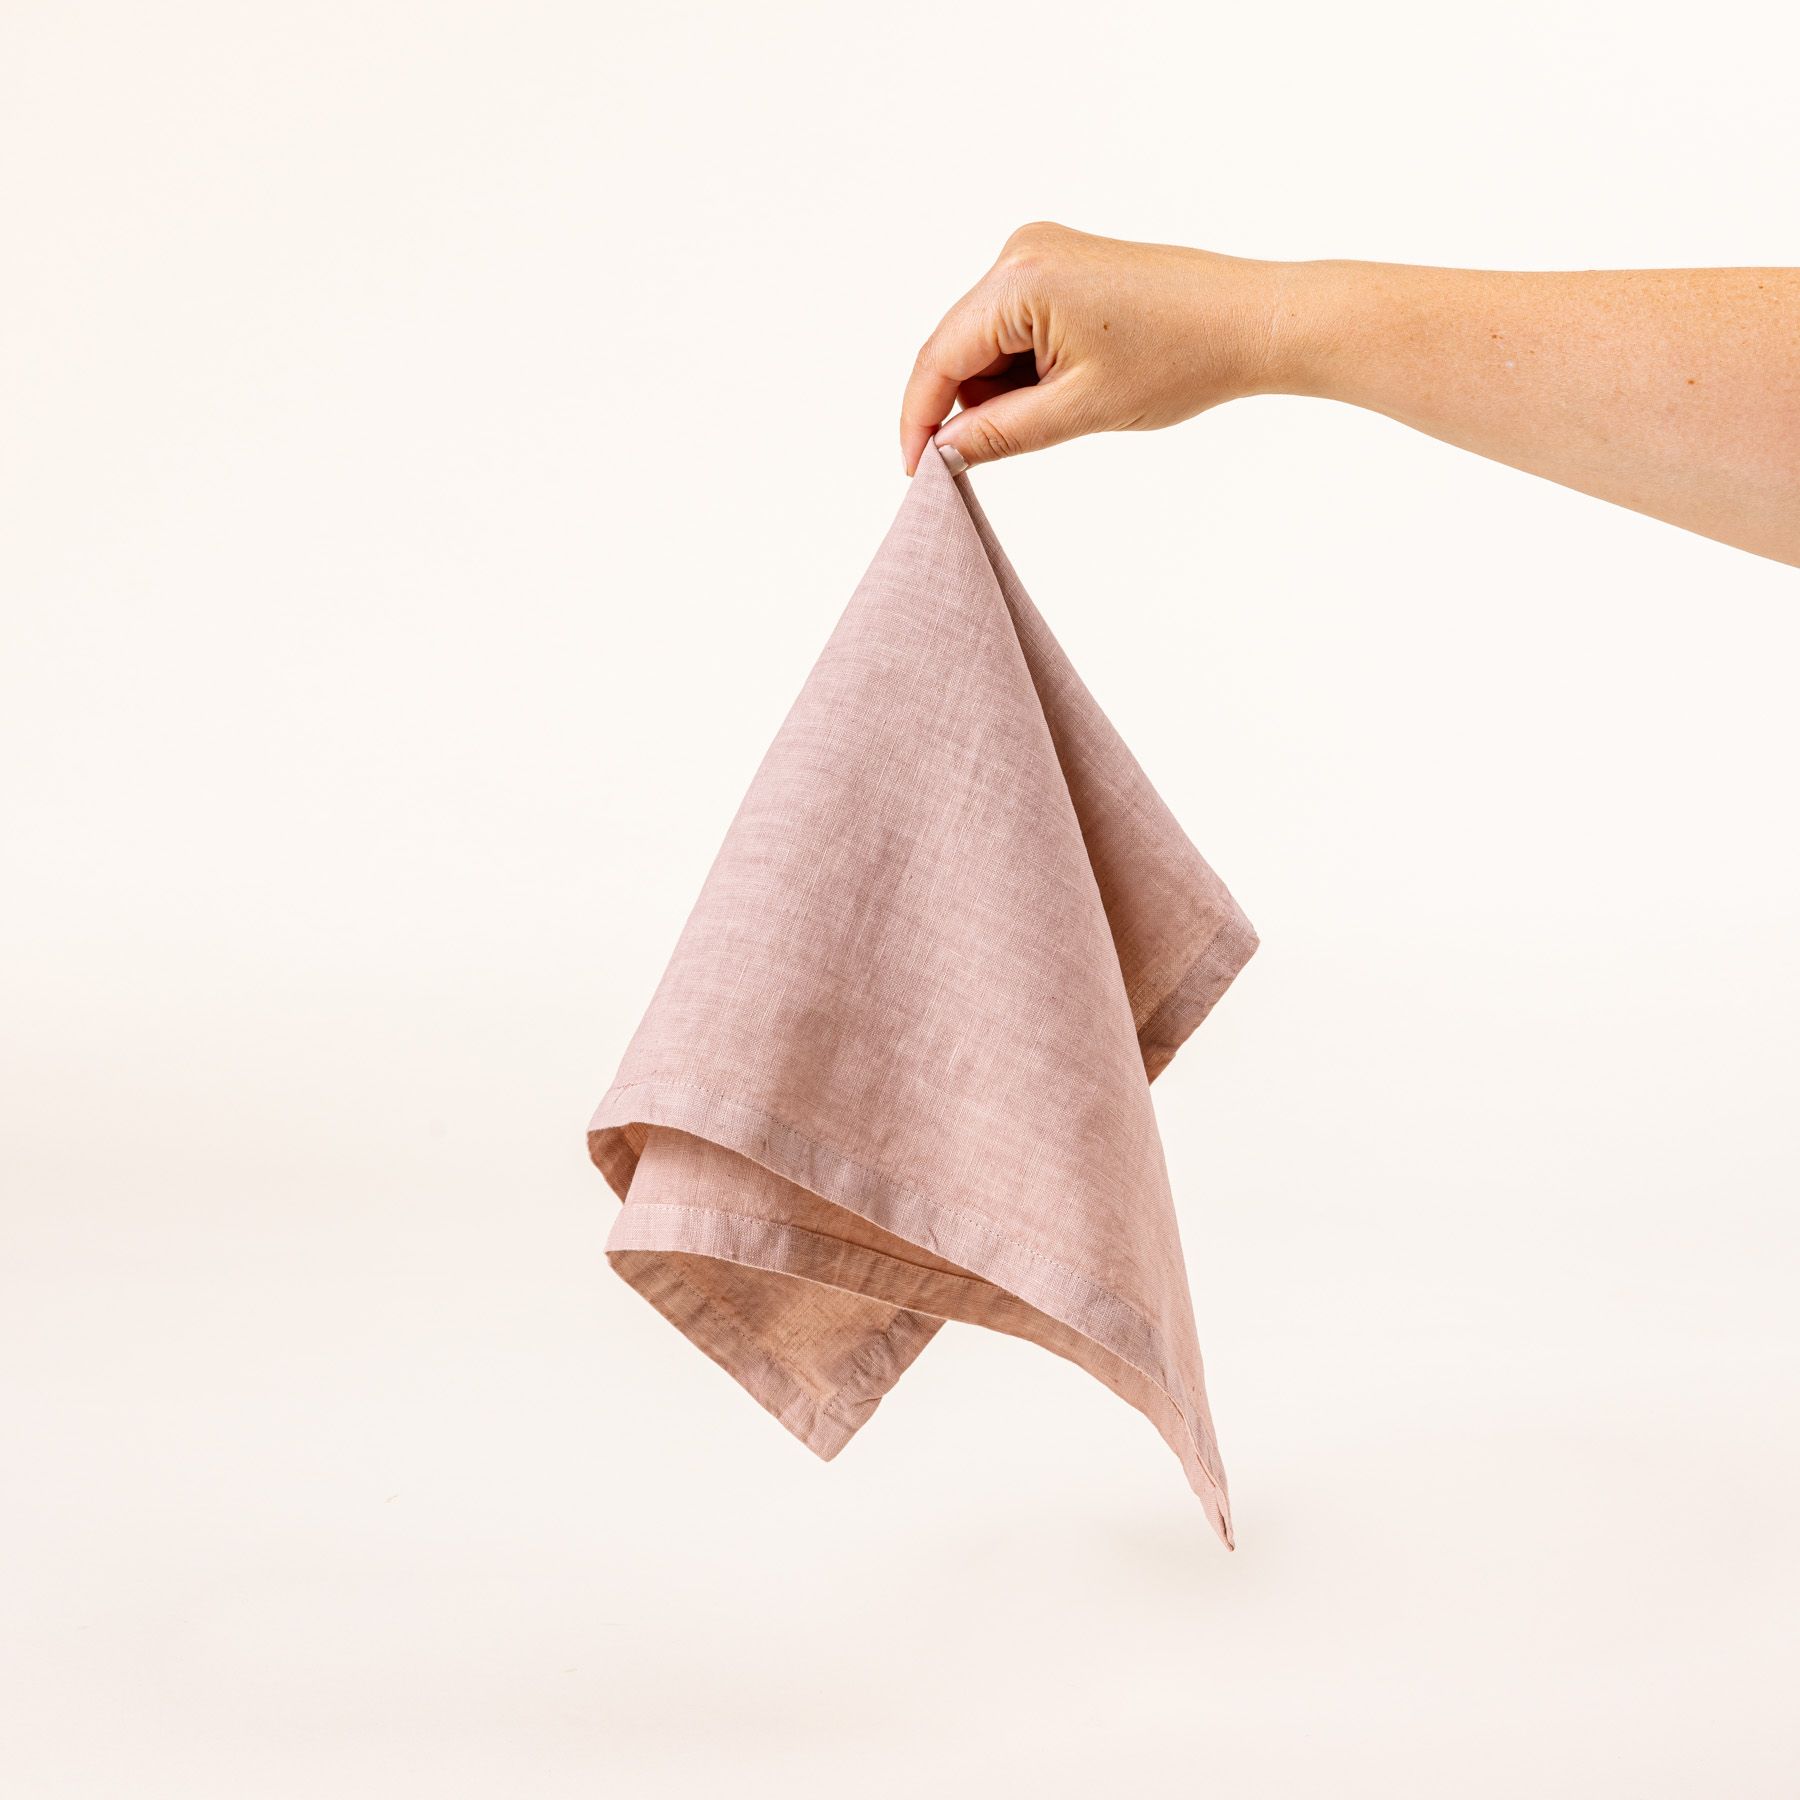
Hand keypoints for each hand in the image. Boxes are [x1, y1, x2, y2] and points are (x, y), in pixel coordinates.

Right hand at [901, 222, 1290, 474]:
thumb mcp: (1077, 410)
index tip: (916, 474)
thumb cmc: (1180, 358)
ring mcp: (1038, 253)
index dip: (919, 420)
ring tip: (1066, 406)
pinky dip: (1023, 367)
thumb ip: (996, 434)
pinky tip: (1068, 383)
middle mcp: (1020, 252)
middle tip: (1004, 451)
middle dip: (969, 404)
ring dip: (1001, 388)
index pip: (938, 358)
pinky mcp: (1059, 264)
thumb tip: (942, 454)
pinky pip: (1012, 326)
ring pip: (983, 342)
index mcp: (1021, 279)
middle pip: (956, 347)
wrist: (1249, 322)